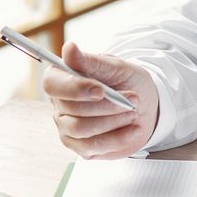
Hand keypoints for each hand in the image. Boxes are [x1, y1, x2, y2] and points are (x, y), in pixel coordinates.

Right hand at [41, 42, 159, 159]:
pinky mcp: (81, 147)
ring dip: (112, 120)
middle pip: (71, 109)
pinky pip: (93, 147)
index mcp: (62, 78)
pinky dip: (118, 139)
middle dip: (106, 105)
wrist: (145, 105)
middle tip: (132, 99)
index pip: (52, 84)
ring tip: (133, 111)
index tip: (100, 89)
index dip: (74, 88)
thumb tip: (69, 49)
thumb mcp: (116, 67)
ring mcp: (67, 128)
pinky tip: (134, 129)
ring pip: (81, 129)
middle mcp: (60, 104)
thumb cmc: (127, 81)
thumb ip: (92, 61)